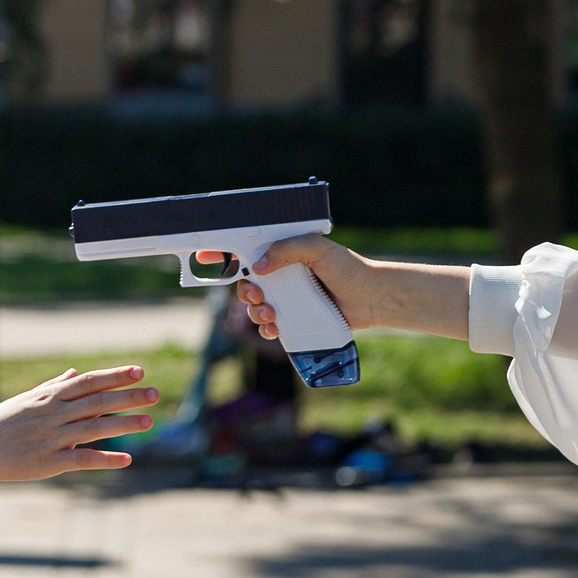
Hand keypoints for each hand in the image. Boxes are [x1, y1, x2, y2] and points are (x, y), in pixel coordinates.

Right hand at [0, 367, 158, 485]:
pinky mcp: (46, 462)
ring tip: (150, 421)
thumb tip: (75, 372)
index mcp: (49, 397)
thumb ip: (54, 386)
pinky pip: (81, 459)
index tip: (140, 372)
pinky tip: (127, 460)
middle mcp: (52, 414)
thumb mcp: (26, 400)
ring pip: (94, 428)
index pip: (88, 382)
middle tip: (155, 393)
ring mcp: (50, 437)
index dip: (115, 377)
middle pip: (97, 402)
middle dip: (127, 397)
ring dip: (123, 424)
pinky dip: (105, 459)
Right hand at [224, 235, 376, 338]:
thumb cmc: (350, 268)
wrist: (373, 298)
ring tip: (270, 313)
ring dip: (254, 311)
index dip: (224, 252)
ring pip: (256, 306)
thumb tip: (257, 267)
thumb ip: (287, 250)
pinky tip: (273, 328)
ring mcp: (289, 298)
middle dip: (244, 290)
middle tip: (256, 294)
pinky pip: (271, 326)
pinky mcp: (296, 318)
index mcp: (284, 253)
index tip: (205, 255)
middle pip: (247, 282)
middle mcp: (283, 275)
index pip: (249, 250)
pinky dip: (266, 328)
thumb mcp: (317, 249)